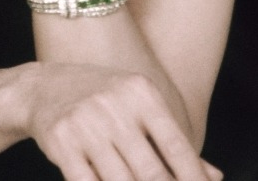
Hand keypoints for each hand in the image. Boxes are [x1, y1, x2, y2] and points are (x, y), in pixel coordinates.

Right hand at [27, 62, 222, 180]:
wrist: (43, 86)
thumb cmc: (102, 100)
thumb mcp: (138, 107)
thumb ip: (172, 141)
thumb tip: (214, 176)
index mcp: (141, 92)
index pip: (176, 144)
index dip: (193, 178)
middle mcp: (115, 104)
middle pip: (151, 172)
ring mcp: (87, 123)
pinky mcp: (62, 142)